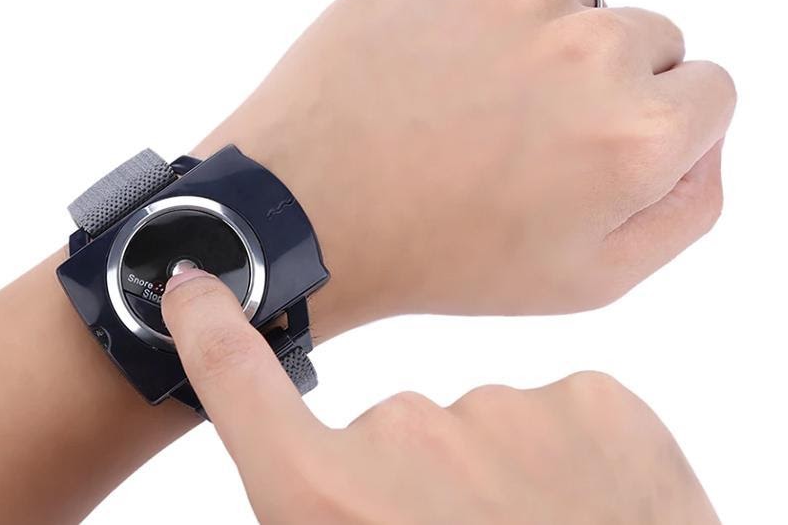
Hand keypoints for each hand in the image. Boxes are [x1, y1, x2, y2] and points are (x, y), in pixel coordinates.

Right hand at [162, 271, 719, 523]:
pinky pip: (555, 414)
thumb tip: (322, 481)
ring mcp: (506, 408)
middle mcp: (407, 435)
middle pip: (389, 433)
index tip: (193, 285)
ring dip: (497, 478)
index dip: (209, 327)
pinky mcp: (594, 396)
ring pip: (479, 430)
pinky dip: (568, 459)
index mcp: (332, 497)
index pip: (239, 382)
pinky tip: (589, 512)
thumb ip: (319, 503)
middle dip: (415, 485)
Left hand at [194, 0, 734, 332]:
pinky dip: (475, 7)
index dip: (651, 124)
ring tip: (460, 104)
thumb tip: (705, 130)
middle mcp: (590, 42)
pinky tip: (430, 65)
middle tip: (515, 134)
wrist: (305, 206)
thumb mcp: (588, 278)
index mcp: (637, 129)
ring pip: (571, 0)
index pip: (708, 88)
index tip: (587, 148)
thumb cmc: (439, 253)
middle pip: (646, 36)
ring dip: (534, 41)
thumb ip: (687, 203)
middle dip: (598, 82)